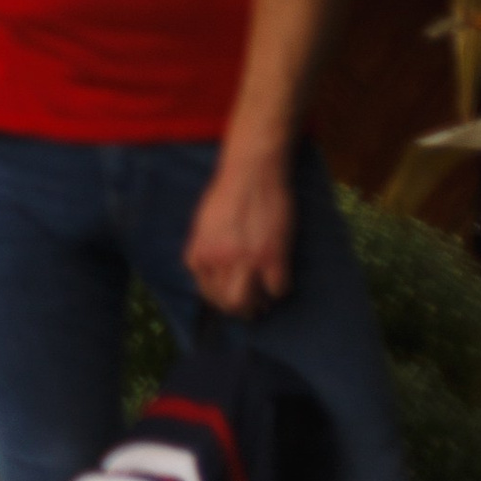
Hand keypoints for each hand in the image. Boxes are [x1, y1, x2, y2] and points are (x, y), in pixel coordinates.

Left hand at [185, 149, 296, 316]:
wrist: (251, 172)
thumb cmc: (227, 193)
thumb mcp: (204, 224)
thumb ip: (205, 248)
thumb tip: (211, 271)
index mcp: (200, 252)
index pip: (206, 291)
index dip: (220, 298)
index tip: (231, 296)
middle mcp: (219, 260)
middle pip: (227, 303)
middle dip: (239, 309)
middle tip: (250, 305)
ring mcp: (246, 260)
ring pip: (248, 303)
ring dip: (258, 304)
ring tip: (264, 298)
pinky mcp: (273, 256)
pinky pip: (277, 290)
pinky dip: (279, 289)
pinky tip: (279, 277)